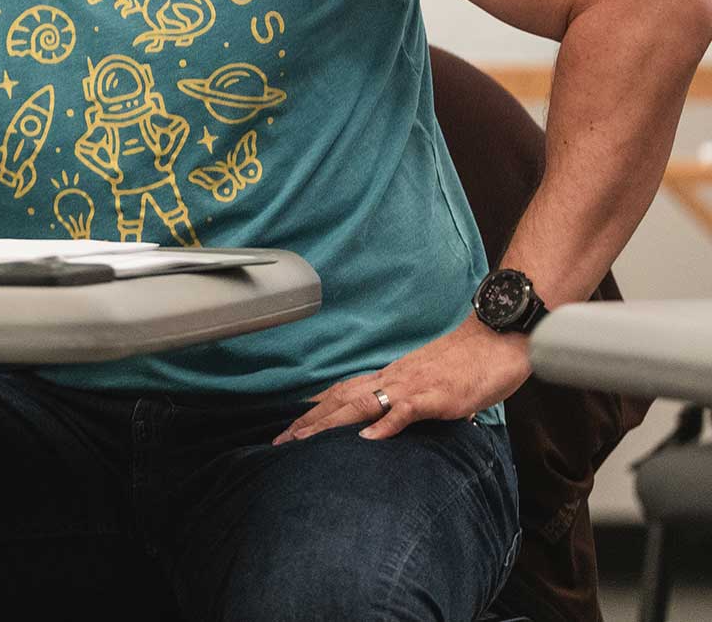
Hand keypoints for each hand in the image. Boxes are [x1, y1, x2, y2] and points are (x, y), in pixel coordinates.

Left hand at [272, 316, 530, 444]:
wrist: (500, 337)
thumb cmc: (473, 363)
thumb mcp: (437, 386)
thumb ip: (419, 404)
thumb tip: (409, 423)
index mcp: (394, 376)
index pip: (344, 392)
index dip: (316, 409)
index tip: (291, 427)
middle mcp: (395, 378)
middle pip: (341, 398)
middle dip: (309, 421)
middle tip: (280, 441)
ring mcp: (414, 385)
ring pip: (362, 402)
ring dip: (330, 423)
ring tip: (304, 442)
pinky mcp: (438, 395)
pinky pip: (406, 409)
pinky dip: (385, 424)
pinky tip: (367, 439)